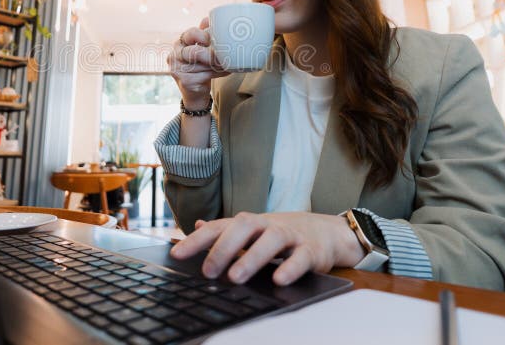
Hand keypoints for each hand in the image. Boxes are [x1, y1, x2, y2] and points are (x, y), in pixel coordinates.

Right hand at [168, 17, 228, 106]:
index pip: (190, 34)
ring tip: (229, 63)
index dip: (203, 36)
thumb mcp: (201, 48)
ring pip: (203, 65)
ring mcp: (177, 69)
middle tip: (225, 55)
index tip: (213, 40)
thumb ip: (204, 34)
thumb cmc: (200, 66)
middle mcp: (174, 55)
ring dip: (219, 64)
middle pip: (194, 52)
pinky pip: (206, 75)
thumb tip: (209, 18)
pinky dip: (219, 73)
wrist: (195, 92)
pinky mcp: (185, 81)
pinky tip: (226, 71)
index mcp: (179, 42)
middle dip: (212, 55)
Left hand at [170, 211, 365, 285]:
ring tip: (236, 277)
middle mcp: (267, 225)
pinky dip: (290, 268)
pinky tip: (278, 280)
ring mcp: (290, 235)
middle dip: (224, 248)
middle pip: (244, 227)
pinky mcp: (311, 250)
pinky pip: (300, 258)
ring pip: (271, 240)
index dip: (197, 240)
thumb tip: (196, 225)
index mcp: (250, 223)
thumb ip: (225, 230)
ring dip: (252, 258)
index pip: (219, 227)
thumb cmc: (282, 234)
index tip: (177, 254)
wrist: (327, 231)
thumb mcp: (253, 231)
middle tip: (208, 271)